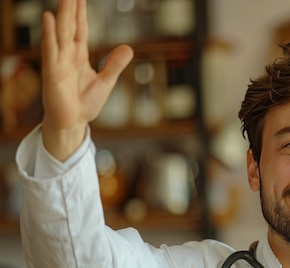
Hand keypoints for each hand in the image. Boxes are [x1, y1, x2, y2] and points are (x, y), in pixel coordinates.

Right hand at [40, 0, 132, 160]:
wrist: (73, 122)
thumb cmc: (85, 103)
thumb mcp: (106, 81)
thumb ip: (115, 63)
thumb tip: (128, 47)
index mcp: (78, 55)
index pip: (80, 29)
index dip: (81, 12)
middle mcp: (66, 55)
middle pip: (69, 26)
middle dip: (70, 7)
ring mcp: (58, 62)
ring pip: (60, 33)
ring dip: (62, 15)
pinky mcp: (52, 72)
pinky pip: (50, 50)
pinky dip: (49, 34)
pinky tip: (49, 18)